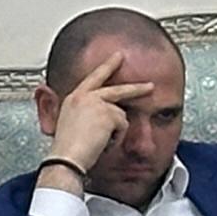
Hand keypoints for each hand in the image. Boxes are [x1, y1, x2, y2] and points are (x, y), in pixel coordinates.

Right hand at [42, 54, 152, 187]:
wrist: (65, 158)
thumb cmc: (66, 149)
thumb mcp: (69, 126)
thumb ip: (82, 114)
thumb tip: (97, 116)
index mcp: (72, 98)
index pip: (93, 77)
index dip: (107, 66)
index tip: (118, 56)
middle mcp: (83, 97)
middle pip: (118, 90)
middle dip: (136, 88)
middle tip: (150, 86)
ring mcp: (96, 103)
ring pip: (121, 115)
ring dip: (115, 131)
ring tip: (99, 142)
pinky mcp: (108, 113)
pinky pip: (124, 126)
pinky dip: (116, 137)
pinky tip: (102, 143)